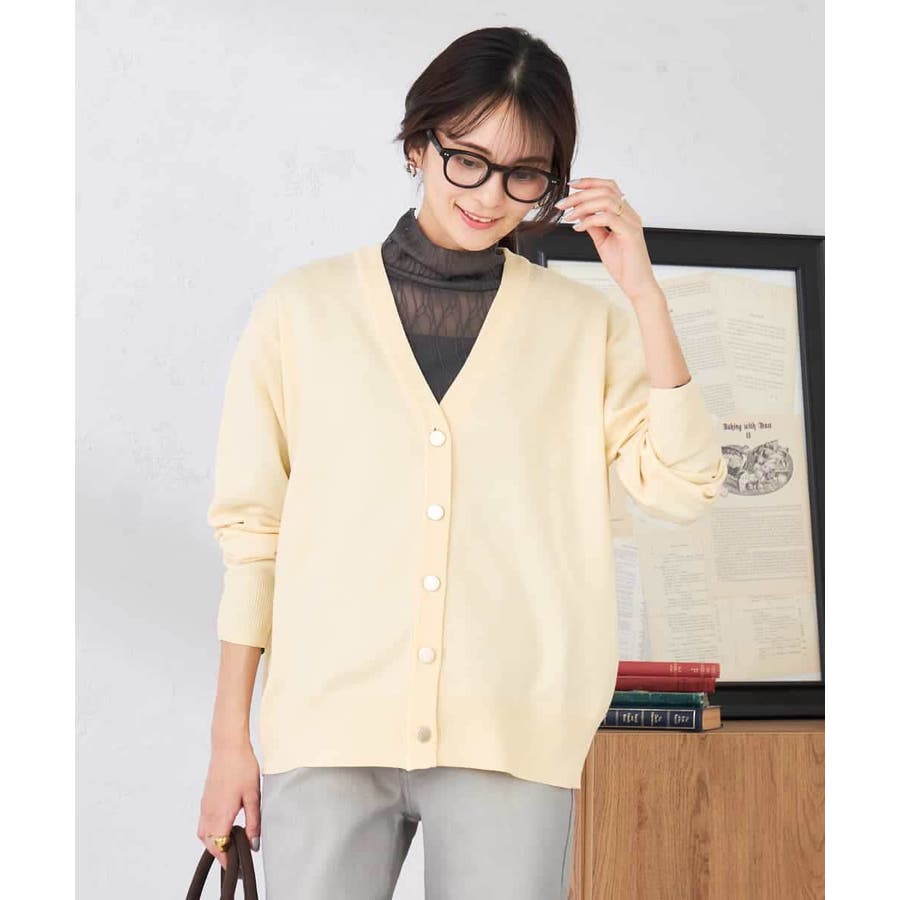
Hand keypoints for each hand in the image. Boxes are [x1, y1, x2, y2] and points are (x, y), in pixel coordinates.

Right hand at [197, 741, 261, 870]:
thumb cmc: (241, 767)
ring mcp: (205, 805)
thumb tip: (254, 843)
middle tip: (236, 856)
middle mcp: (209, 812)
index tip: (237, 866)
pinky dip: (211, 831)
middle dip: (221, 853)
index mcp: (220, 814)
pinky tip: (223, 825)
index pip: (219, 847)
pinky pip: (204, 823)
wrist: (228, 746)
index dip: (227, 859)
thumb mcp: (253, 796)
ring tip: (230, 842)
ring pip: (204, 834)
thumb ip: (253, 822)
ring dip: (215, 842)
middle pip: (210, 844)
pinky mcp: (205, 799)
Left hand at [555, 178, 657, 300]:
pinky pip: (608, 218)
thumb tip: (580, 213)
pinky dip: (590, 220)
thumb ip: (593, 226)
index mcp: (625, 214)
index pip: (609, 187)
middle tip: (563, 204)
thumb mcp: (602, 241)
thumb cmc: (623, 265)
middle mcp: (630, 215)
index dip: (590, 182)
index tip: (571, 186)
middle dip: (580, 194)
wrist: (636, 285)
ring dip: (583, 206)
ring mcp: (632, 223)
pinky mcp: (630, 233)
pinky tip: (579, 227)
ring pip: (607, 200)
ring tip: (569, 216)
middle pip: (606, 190)